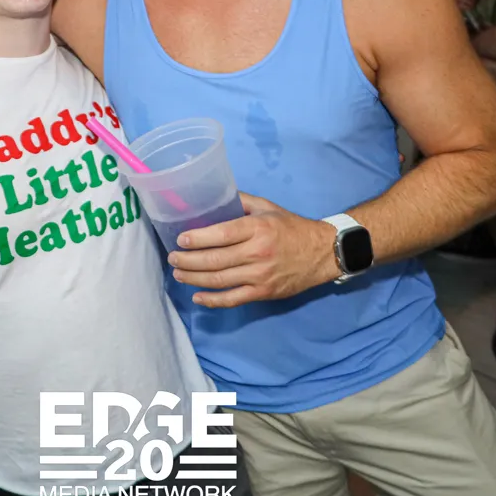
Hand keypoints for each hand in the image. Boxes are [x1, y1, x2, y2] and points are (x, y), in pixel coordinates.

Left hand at [167, 193, 340, 307]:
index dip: (197, 238)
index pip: (221, 234)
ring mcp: (260, 275)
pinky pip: (233, 299)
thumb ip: (240, 202)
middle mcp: (257, 253)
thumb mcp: (268, 207)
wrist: (322, 253)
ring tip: (178, 274)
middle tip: (172, 258)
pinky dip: (213, 300)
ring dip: (194, 279)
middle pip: (215, 259)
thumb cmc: (291, 227)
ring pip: (220, 280)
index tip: (180, 239)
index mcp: (257, 228)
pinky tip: (198, 297)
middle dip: (188, 260)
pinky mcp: (264, 292)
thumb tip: (213, 195)